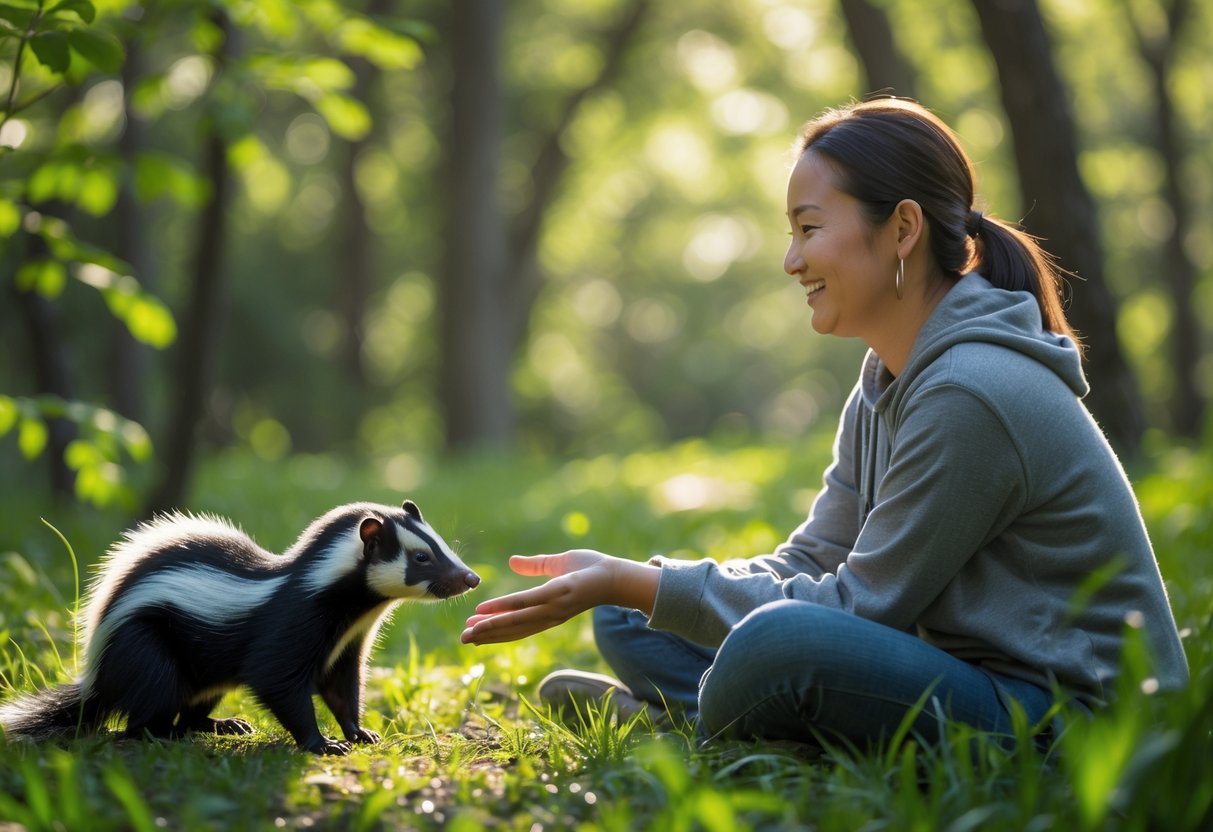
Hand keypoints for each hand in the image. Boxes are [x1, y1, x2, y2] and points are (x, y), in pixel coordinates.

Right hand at [460, 550, 657, 644]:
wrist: (616, 574)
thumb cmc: (592, 569)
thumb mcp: (558, 565)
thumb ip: (535, 565)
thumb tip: (512, 561)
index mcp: (549, 612)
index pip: (518, 625)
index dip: (496, 630)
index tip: (474, 632)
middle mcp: (549, 616)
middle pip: (513, 630)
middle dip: (487, 636)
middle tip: (463, 640)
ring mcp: (552, 608)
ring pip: (514, 622)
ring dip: (489, 628)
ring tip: (467, 632)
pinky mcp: (555, 596)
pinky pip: (523, 604)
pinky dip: (503, 609)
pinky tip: (484, 610)